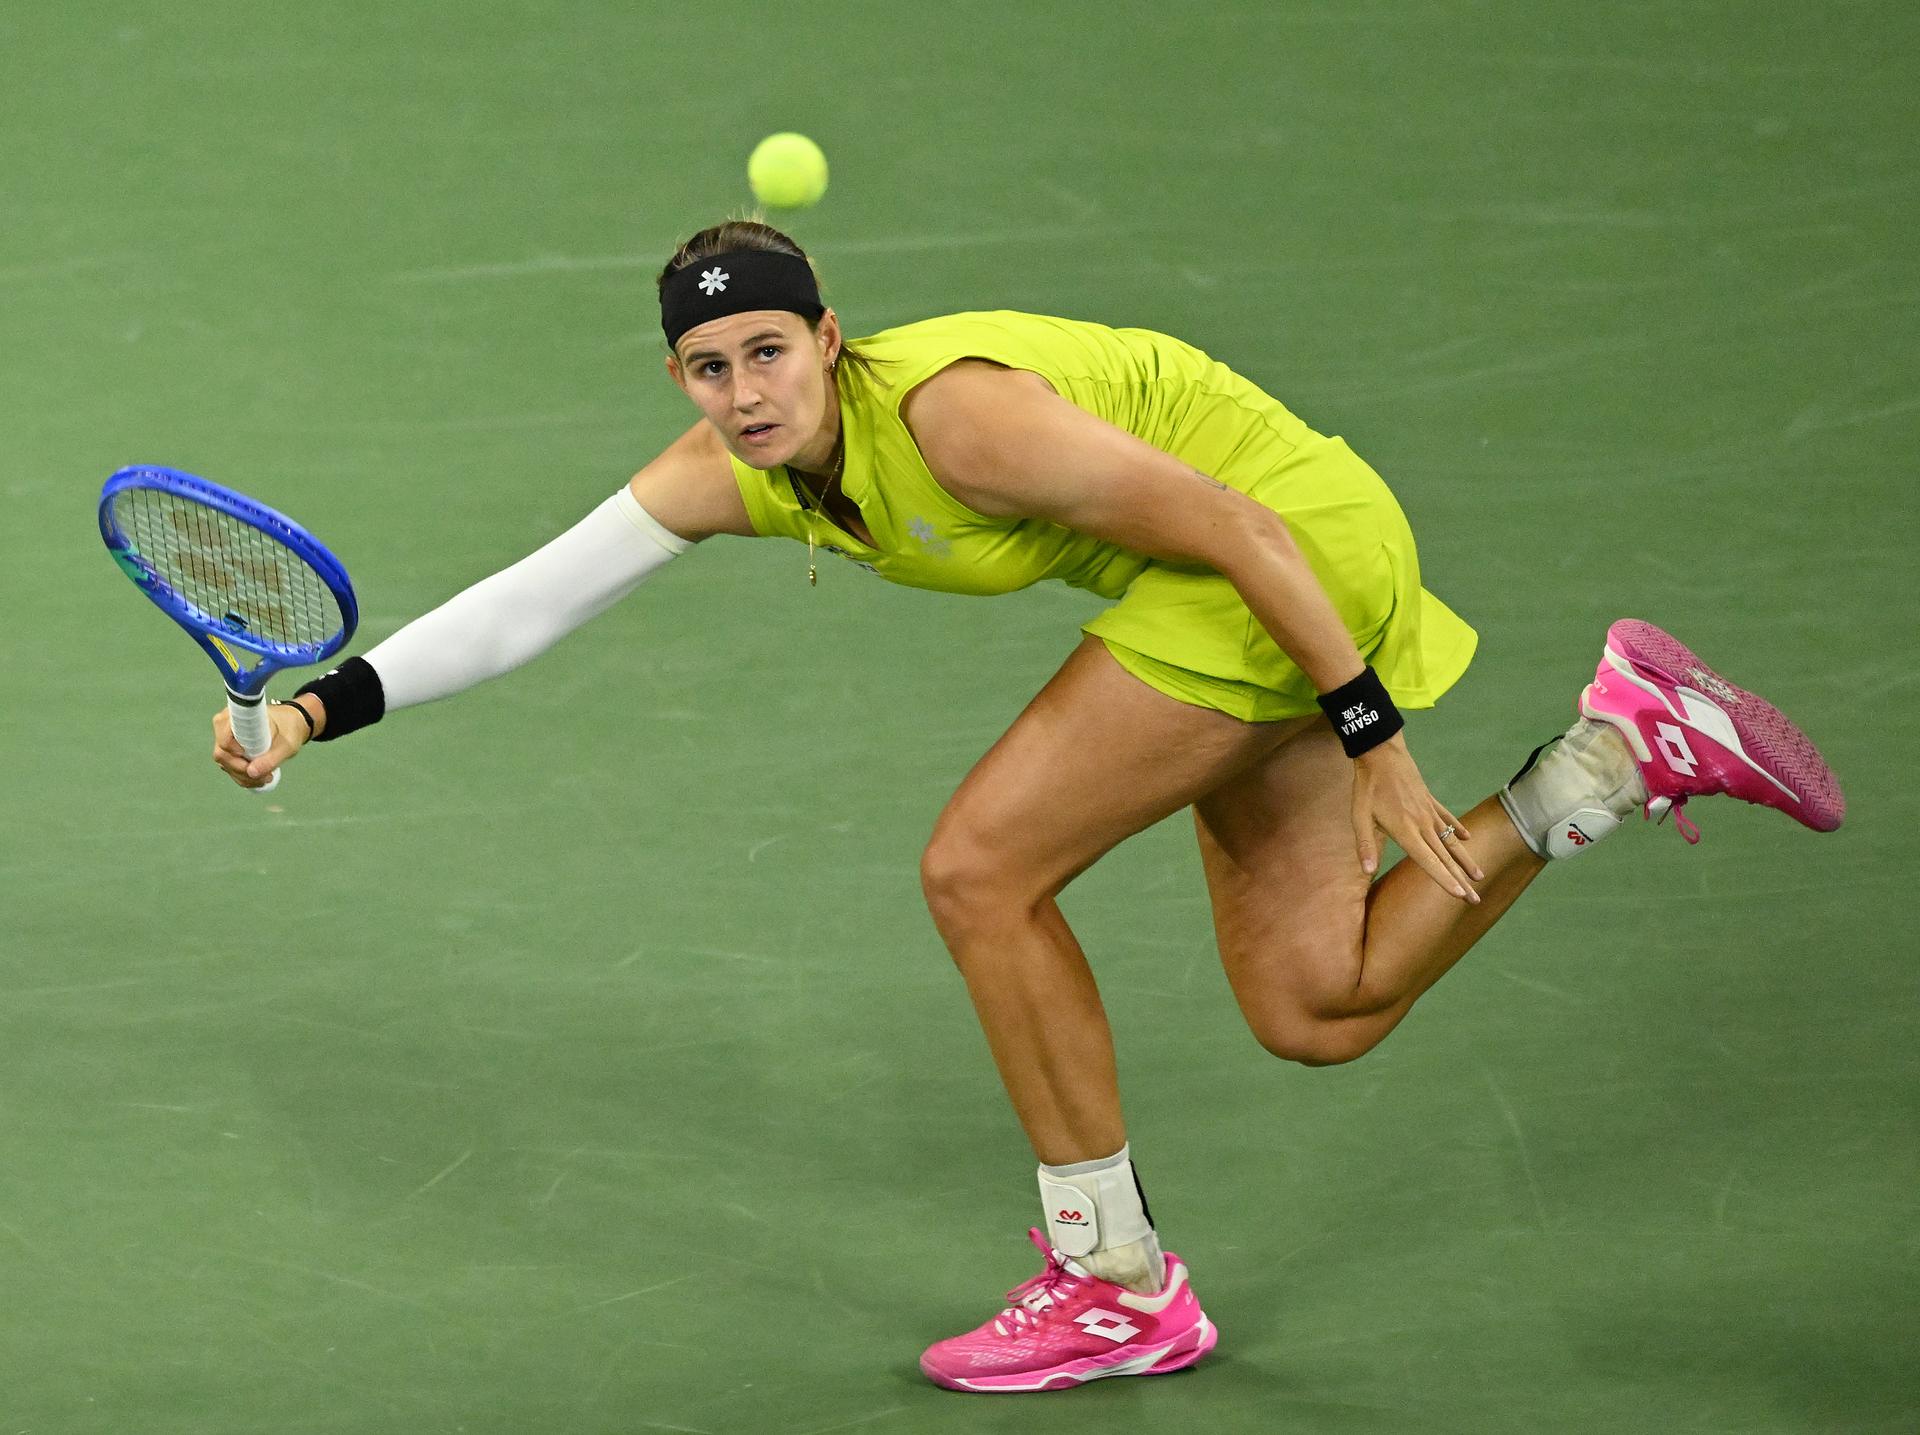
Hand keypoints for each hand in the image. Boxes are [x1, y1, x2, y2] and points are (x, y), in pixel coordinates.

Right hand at [212, 702, 311, 788]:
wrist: (290, 724)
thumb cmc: (288, 729)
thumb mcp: (286, 745)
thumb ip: (271, 759)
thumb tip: (252, 772)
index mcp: (236, 716)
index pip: (225, 739)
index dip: (235, 753)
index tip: (253, 759)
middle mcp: (224, 726)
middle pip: (223, 755)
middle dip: (244, 770)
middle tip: (267, 776)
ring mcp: (224, 740)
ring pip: (226, 765)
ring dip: (245, 777)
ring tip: (267, 777)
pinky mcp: (229, 752)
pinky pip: (230, 768)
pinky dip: (244, 777)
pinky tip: (260, 778)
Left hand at [1349, 732, 1484, 901]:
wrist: (1382, 754)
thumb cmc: (1367, 787)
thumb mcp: (1359, 816)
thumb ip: (1365, 845)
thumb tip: (1367, 871)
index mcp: (1405, 831)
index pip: (1429, 862)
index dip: (1444, 880)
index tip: (1460, 895)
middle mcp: (1423, 824)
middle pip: (1446, 857)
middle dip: (1462, 880)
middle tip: (1476, 900)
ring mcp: (1430, 812)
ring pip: (1452, 841)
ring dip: (1466, 860)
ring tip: (1480, 876)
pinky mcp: (1431, 801)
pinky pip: (1448, 819)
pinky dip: (1458, 829)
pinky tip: (1468, 839)